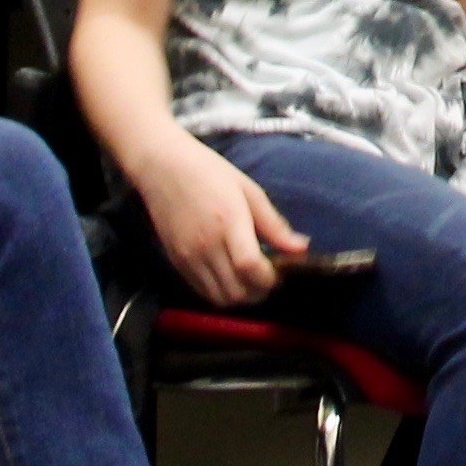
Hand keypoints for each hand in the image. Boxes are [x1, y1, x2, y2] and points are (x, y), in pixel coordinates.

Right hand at [136, 135, 306, 307]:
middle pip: (237, 291)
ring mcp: (188, 256)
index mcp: (228, 222)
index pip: (250, 267)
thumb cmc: (210, 172)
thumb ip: (274, 224)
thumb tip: (302, 247)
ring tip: (250, 279)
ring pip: (219, 298)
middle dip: (259, 291)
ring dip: (240, 296)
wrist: (162, 167)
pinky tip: (229, 276)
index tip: (280, 272)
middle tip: (268, 277)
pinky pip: (202, 292)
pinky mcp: (176, 262)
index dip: (270, 279)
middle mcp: (206, 245)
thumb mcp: (249, 190)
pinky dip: (220, 292)